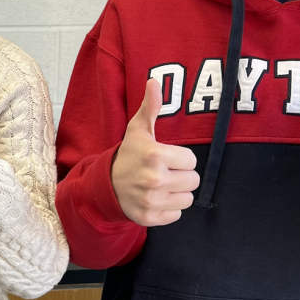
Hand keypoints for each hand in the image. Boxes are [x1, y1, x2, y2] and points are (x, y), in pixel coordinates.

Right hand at [111, 78, 199, 225]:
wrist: (105, 184)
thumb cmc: (129, 155)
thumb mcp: (138, 130)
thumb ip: (151, 107)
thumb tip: (154, 81)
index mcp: (155, 156)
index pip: (192, 161)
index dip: (181, 159)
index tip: (168, 158)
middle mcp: (154, 180)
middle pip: (193, 181)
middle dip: (182, 176)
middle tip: (166, 172)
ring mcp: (151, 201)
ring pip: (187, 199)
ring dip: (178, 193)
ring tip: (163, 186)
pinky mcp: (149, 218)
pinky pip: (176, 215)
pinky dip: (169, 209)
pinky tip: (157, 199)